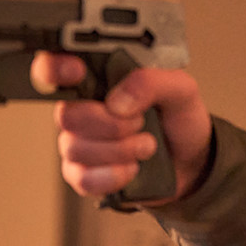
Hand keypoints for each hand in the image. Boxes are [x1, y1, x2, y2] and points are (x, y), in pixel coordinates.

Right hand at [31, 52, 212, 202]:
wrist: (191, 160)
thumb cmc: (178, 118)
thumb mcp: (180, 89)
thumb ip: (151, 82)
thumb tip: (118, 102)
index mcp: (99, 80)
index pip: (54, 66)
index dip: (54, 67)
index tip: (78, 72)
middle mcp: (82, 109)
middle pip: (67, 116)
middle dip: (111, 124)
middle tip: (140, 122)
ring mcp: (80, 143)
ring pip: (75, 148)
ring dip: (119, 150)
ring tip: (147, 146)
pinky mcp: (85, 174)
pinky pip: (83, 178)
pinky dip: (113, 176)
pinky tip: (133, 168)